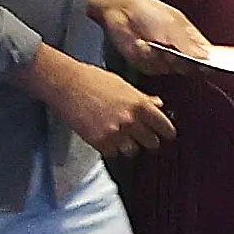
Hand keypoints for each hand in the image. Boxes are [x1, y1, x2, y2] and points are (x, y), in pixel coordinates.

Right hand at [29, 41, 175, 162]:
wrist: (65, 83)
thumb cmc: (91, 79)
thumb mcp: (121, 84)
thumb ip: (142, 97)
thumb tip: (158, 104)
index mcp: (138, 104)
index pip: (164, 126)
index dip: (167, 132)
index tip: (167, 135)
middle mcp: (130, 120)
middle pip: (152, 142)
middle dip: (148, 140)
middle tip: (142, 136)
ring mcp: (115, 133)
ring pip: (133, 151)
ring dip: (129, 146)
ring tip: (120, 136)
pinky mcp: (99, 141)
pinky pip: (113, 153)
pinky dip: (111, 148)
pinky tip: (105, 136)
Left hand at [100, 0, 213, 78]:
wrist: (121, 10)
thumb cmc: (148, 10)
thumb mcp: (173, 25)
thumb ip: (190, 44)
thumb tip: (208, 58)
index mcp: (191, 39)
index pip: (207, 57)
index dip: (209, 63)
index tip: (206, 63)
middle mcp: (179, 51)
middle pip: (190, 68)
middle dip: (181, 60)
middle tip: (173, 49)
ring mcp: (163, 59)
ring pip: (171, 69)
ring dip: (162, 57)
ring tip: (154, 42)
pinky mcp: (147, 64)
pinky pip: (153, 68)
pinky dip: (147, 57)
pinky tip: (142, 44)